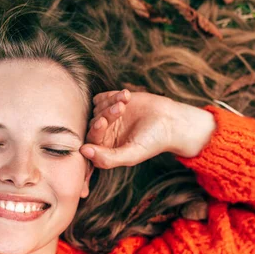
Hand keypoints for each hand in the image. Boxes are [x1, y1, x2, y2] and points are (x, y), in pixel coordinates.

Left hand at [79, 90, 216, 168]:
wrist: (170, 121)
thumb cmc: (152, 142)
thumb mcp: (132, 155)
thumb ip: (108, 158)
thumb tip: (83, 151)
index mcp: (105, 150)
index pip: (91, 141)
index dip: (95, 131)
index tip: (103, 122)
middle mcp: (104, 135)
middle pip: (94, 123)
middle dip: (107, 114)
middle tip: (121, 109)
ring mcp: (107, 118)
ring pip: (97, 109)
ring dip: (111, 103)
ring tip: (127, 100)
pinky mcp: (111, 103)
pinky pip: (101, 98)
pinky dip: (112, 95)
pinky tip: (127, 96)